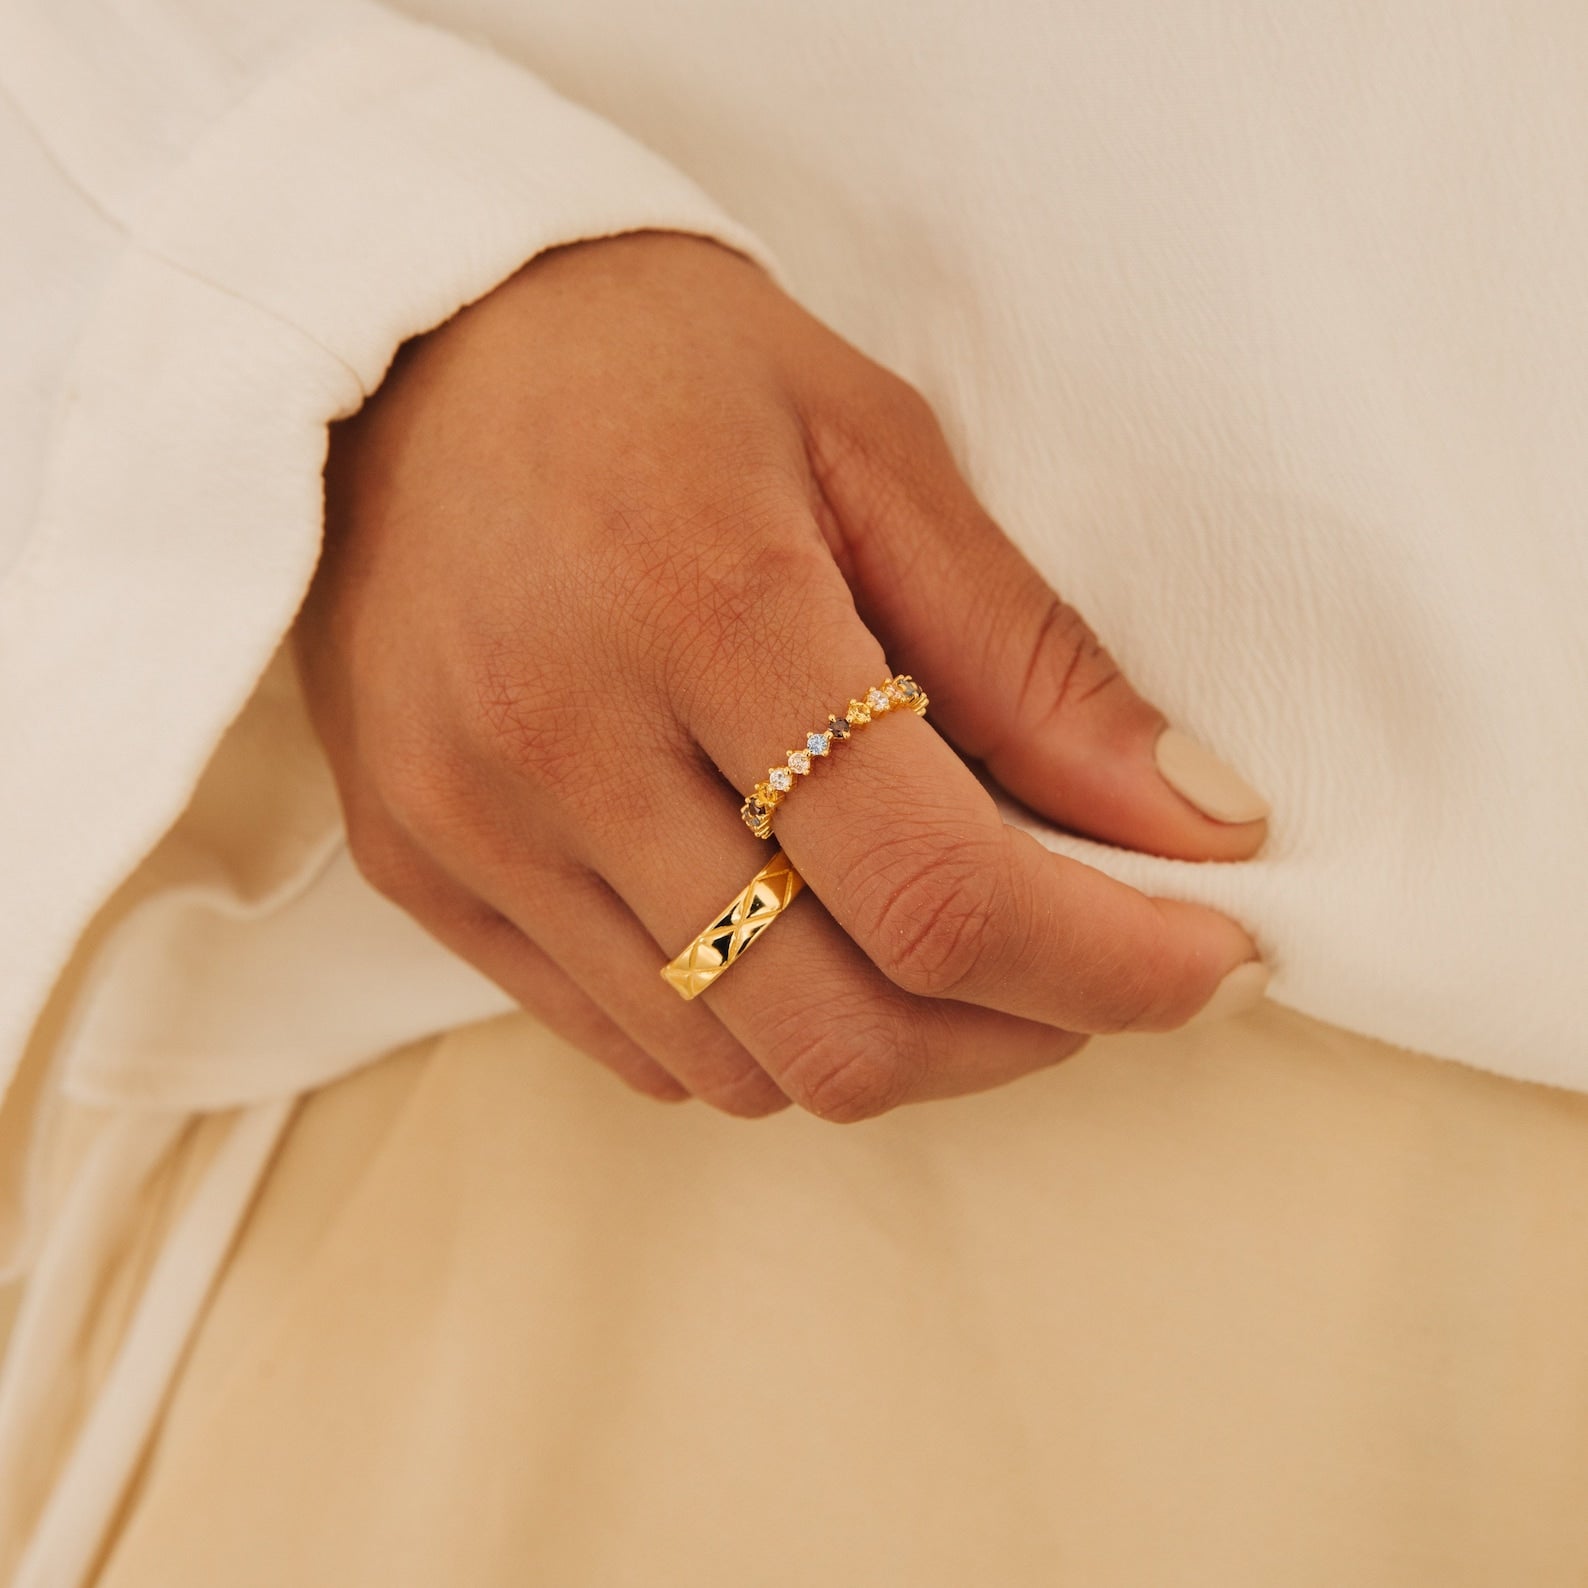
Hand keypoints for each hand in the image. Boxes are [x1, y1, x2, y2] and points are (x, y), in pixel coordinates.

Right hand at [294, 231, 1267, 1120]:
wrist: (399, 343)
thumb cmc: (652, 358)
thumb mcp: (872, 445)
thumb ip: (1034, 656)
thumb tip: (1197, 818)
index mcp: (707, 612)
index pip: (941, 890)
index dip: (1112, 965)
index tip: (1212, 963)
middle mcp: (565, 752)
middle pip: (839, 1031)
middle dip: (1017, 1036)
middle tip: (1098, 965)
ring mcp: (474, 830)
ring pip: (734, 1068)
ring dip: (893, 1044)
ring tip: (955, 941)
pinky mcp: (423, 870)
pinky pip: (626, 1042)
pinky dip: (754, 1029)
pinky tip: (805, 935)